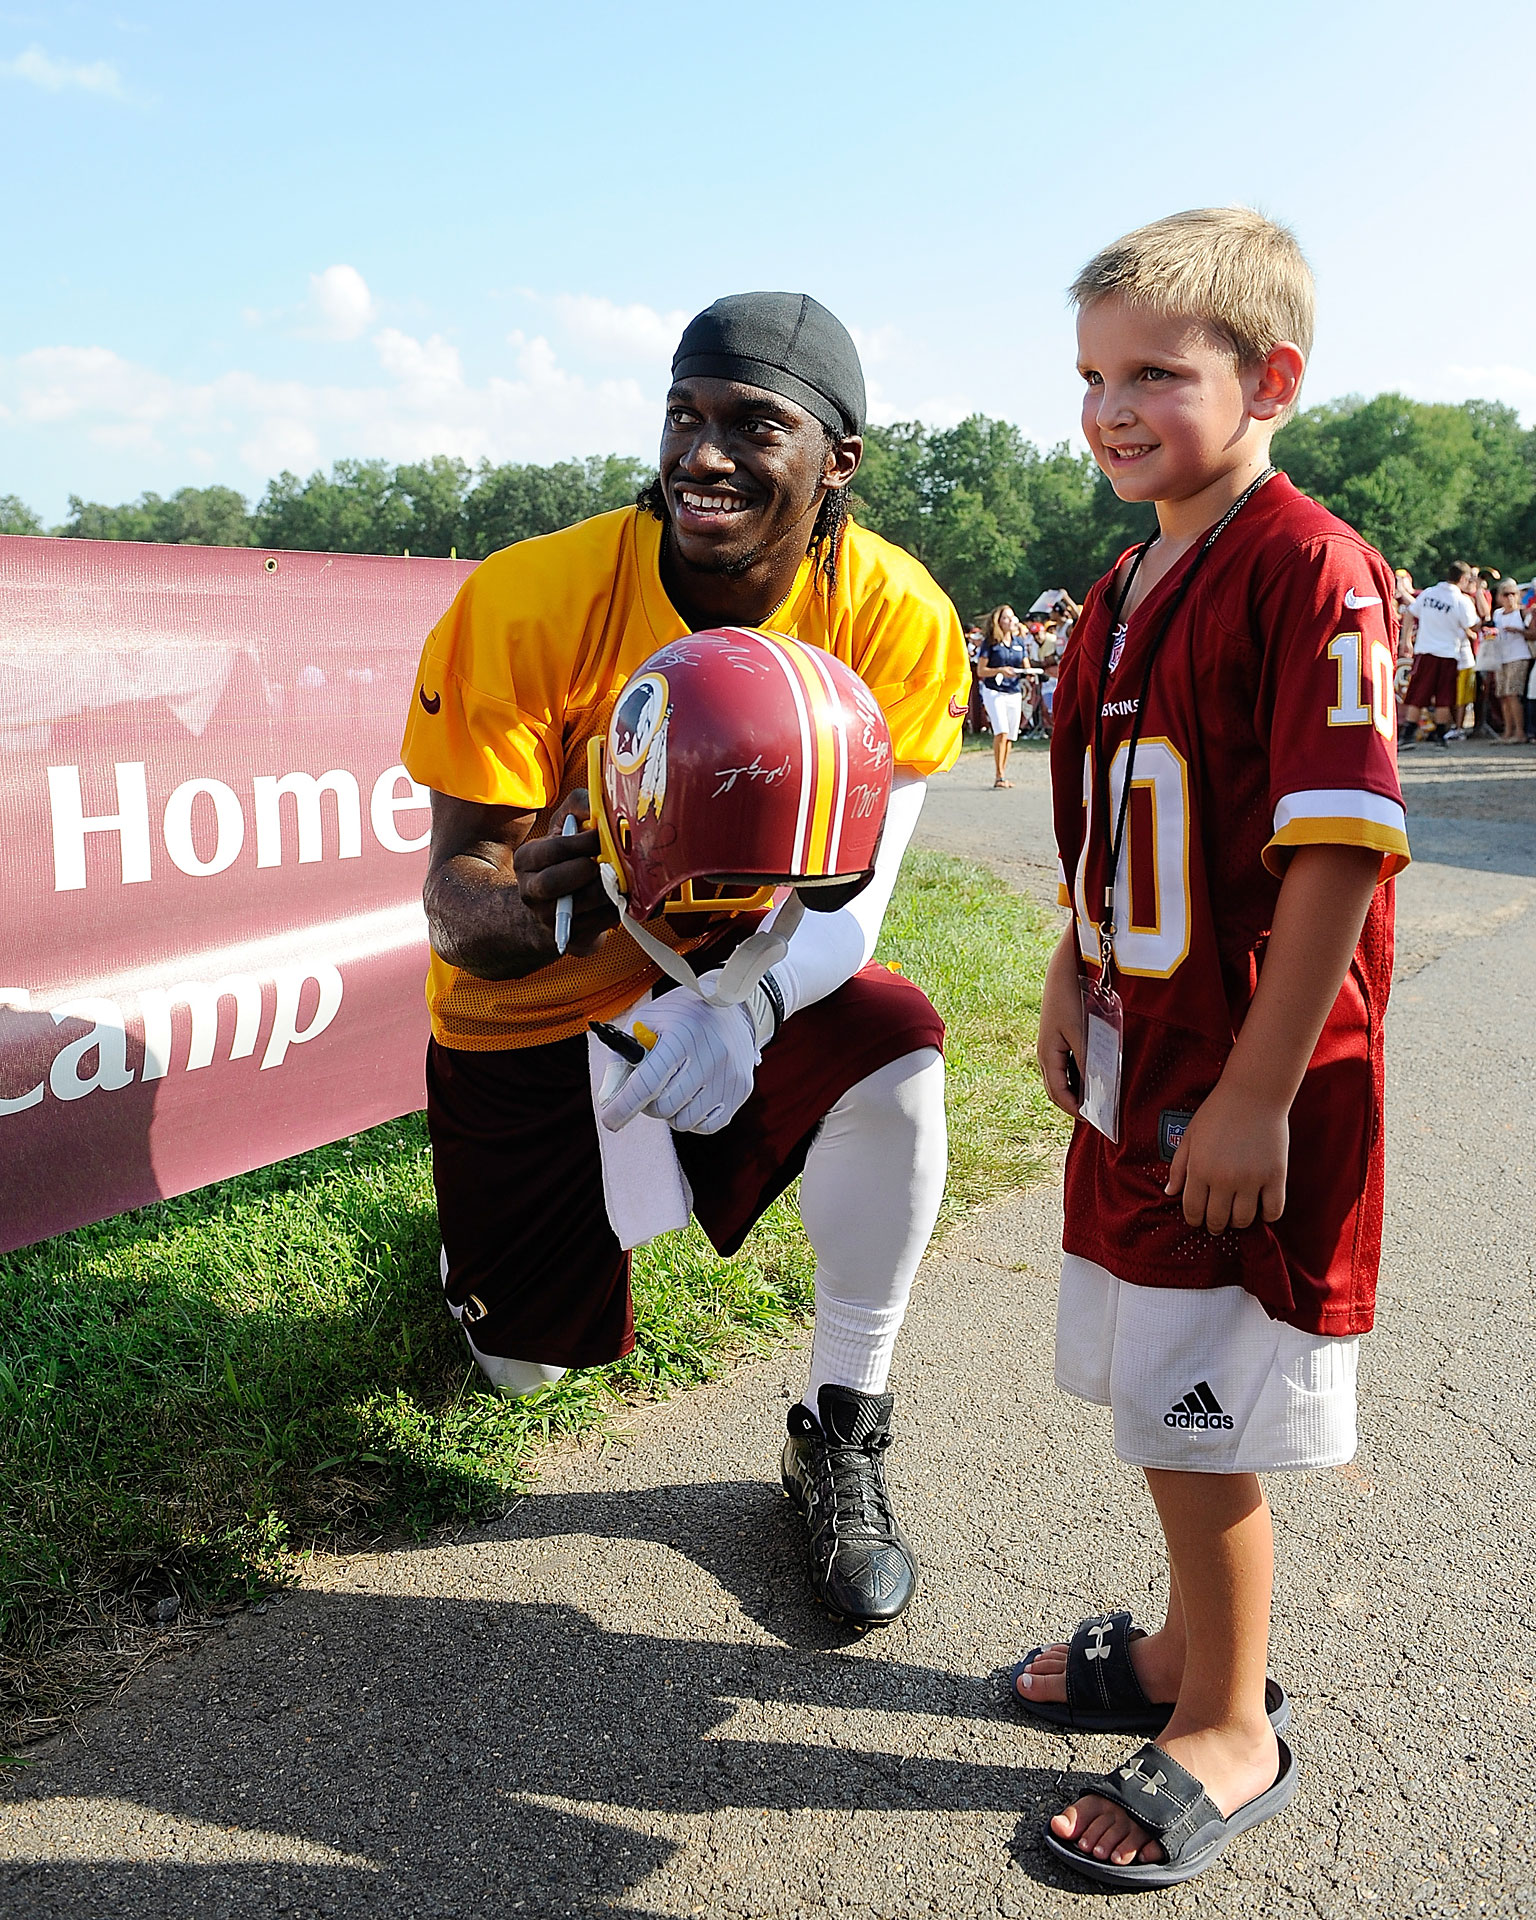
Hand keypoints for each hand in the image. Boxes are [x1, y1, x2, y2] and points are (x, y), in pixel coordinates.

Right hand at [512, 790, 617, 956]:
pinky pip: (602, 925)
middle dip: (589, 870)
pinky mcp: (574, 939)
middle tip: (610, 862)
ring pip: (583, 906)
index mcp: (527, 860)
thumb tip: (600, 802)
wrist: (554, 905)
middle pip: (555, 882)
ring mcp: (550, 920)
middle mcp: (532, 892)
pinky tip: (627, 895)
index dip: (583, 842)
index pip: (553, 850)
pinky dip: (620, 908)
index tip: (603, 835)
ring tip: (624, 876)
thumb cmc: (565, 858)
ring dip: (608, 889)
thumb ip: (580, 806)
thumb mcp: (564, 826)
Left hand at [597, 992, 759, 1134]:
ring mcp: (729, 1076)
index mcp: (682, 1036)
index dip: (623, 1107)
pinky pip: (706, 1126)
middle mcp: (710, 1056)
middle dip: (647, 1104)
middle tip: (649, 1090)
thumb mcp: (646, 1021)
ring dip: (671, 1111)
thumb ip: (623, 1057)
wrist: (733, 1009)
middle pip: (664, 1107)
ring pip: (684, 1121)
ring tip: (674, 1088)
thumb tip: (608, 1098)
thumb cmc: (680, 1016)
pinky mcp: (742, 1089)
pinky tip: (693, 1096)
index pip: (647, 1084)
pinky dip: (693, 1118)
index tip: (610, 1121)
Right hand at [1036, 929, 1084, 1116]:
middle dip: (1074, 1104)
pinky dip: (1078, 1075)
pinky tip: (1094, 1074)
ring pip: (1062, 1077)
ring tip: (1097, 1098)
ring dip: (1077, 1090)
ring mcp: (1051, 1045)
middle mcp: (1046, 1054)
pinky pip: (1067, 1064)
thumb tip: (1094, 1090)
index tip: (1093, 1120)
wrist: (1064, 969)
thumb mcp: (1082, 1035)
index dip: (1074, 1110)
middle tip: (1096, 1115)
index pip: (1058, 1093)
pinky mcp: (1060, 1036)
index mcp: (1046, 1056)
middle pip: (1057, 1089)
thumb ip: (1087, 1063)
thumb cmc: (1071, 1001)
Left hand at [1165, 1078, 1287, 1232]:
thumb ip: (1178, 1167)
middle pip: (1218, 1220)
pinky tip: (1261, 1207)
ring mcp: (1252, 1180)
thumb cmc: (1218, 1112)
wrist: (1253, 1094)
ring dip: (1238, 1222)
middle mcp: (1224, 1179)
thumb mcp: (1190, 1136)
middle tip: (1216, 1222)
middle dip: (1214, 1225)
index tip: (1197, 1219)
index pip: (1193, 1211)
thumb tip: (1170, 1193)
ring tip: (1236, 1214)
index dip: (1194, 1219)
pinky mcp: (1276, 1177)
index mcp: (1200, 1169)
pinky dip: (1267, 1216)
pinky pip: (1273, 1211)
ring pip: (1244, 1220)